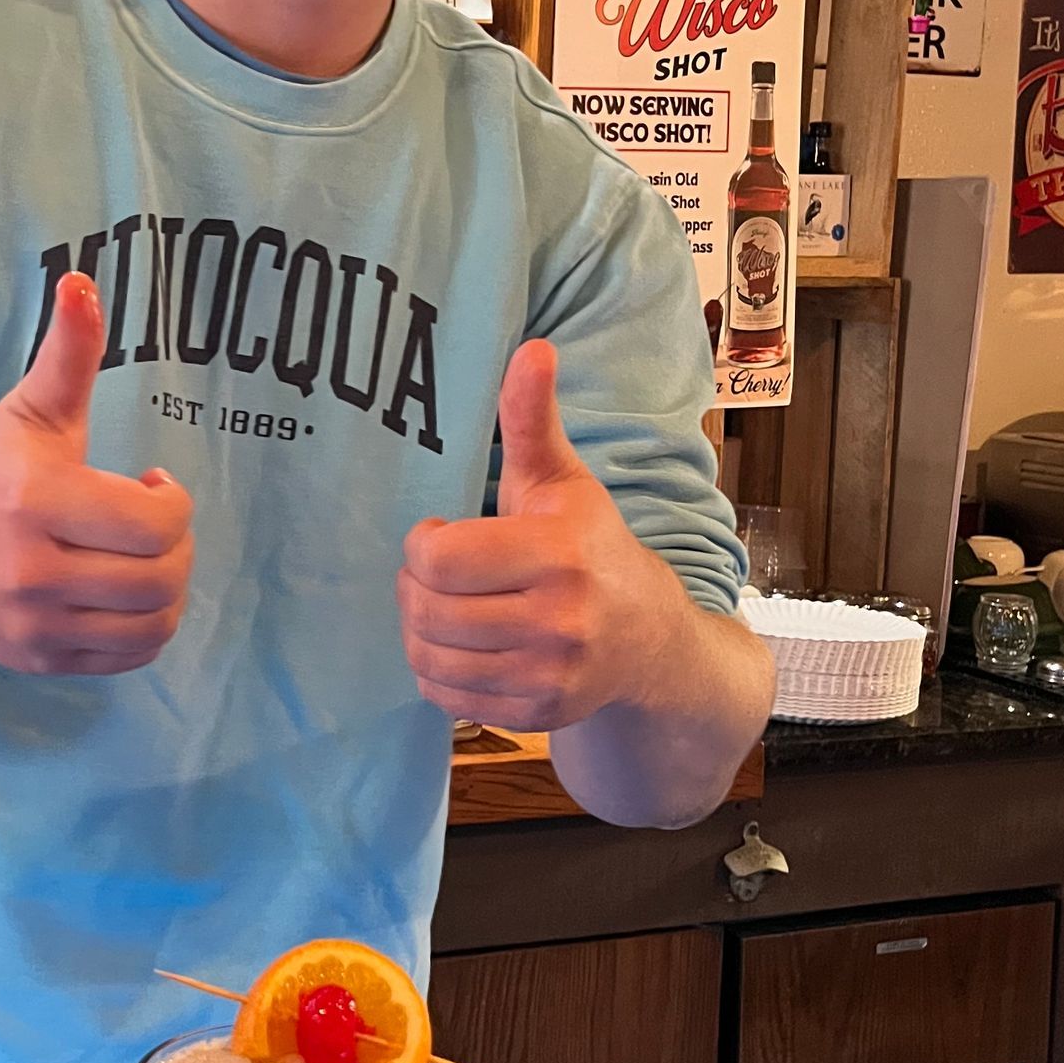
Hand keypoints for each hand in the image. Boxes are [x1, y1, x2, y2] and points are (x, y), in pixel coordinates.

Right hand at [0, 272, 193, 676]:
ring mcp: (33, 624)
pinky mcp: (39, 660)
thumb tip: (83, 280)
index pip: (154, 522)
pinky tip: (126, 595)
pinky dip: (148, 628)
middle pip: (161, 577)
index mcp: (33, 499)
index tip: (149, 484)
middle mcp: (29, 569)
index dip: (172, 503)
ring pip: (154, 622)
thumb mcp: (28, 414)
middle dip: (177, 547)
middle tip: (151, 526)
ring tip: (144, 561)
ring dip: (169, 589)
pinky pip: (131, 656)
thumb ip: (67, 354)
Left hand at [396, 339, 685, 731]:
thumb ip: (533, 420)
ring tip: (441, 607)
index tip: (440, 532)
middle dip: (413, 586)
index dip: (422, 543)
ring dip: (418, 630)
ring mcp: (549, 674)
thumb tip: (531, 348)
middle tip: (432, 574)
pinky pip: (445, 697)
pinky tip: (460, 645)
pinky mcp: (537, 714)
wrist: (650, 641)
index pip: (438, 557)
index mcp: (559, 553)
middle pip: (426, 610)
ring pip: (428, 657)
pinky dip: (435, 671)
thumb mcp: (563, 480)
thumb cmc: (591, 546)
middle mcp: (559, 620)